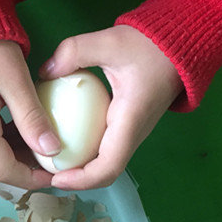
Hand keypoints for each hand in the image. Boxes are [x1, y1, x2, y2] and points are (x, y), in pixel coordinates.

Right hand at [0, 41, 55, 189]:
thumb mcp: (17, 80)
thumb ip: (32, 119)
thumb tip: (53, 151)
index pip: (3, 169)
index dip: (31, 178)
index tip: (55, 174)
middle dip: (21, 174)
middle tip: (48, 163)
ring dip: (10, 163)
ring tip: (38, 151)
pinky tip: (19, 136)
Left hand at [38, 25, 183, 188]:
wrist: (179, 44)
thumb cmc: (150, 45)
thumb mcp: (109, 41)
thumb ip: (74, 52)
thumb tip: (44, 72)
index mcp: (130, 121)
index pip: (109, 166)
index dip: (82, 180)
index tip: (56, 179)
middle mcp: (133, 134)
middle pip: (103, 172)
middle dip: (74, 179)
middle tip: (42, 172)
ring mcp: (131, 132)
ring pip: (104, 162)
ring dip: (78, 168)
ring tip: (47, 161)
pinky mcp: (127, 125)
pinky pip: (104, 147)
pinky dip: (83, 150)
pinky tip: (61, 137)